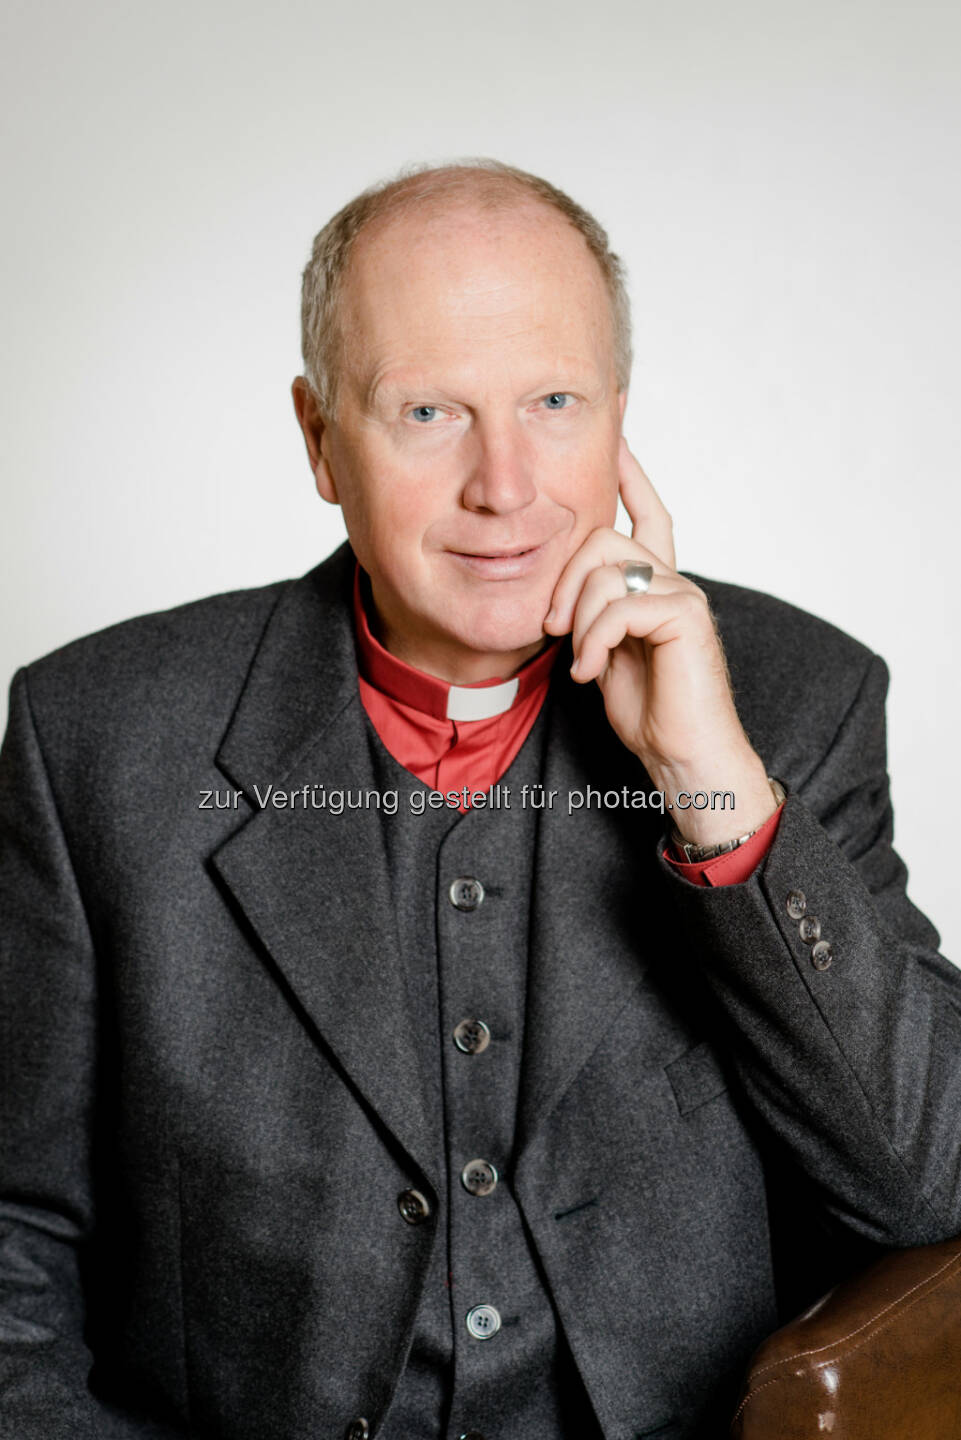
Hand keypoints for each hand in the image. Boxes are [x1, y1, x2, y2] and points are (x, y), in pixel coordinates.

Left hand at [544, 439, 777, 845]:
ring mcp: (683, 595)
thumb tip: (564, 591)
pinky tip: (590, 673)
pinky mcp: (686, 616)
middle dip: (563, 580)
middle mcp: (674, 580)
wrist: (684, 756)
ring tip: (578, 661)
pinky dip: (593, 641)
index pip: (646, 513)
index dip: (631, 474)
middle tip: (552, 628)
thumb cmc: (647, 712)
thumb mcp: (602, 652)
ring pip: (605, 571)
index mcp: (656, 584)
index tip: (616, 433)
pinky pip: (619, 605)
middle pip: (601, 539)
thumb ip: (592, 613)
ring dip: (577, 621)